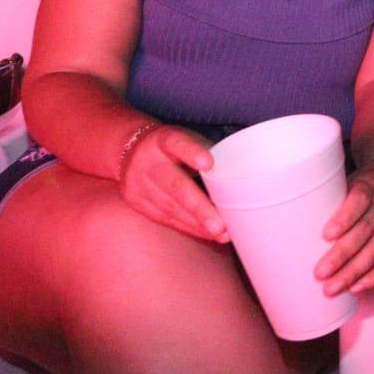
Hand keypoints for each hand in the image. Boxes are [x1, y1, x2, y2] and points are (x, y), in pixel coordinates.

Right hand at [117, 125, 227, 241]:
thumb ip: (207, 151)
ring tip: (222, 234)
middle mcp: (149, 161)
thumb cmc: (173, 146)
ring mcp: (138, 183)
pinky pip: (165, 218)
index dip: (192, 153)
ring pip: (170, 208)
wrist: (128, 149)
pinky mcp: (136, 202)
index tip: (209, 164)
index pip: (178, 143)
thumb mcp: (185, 139)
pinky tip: (206, 233)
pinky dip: (188, 227)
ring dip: (198, 224)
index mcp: (164, 140)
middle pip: (175, 186)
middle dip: (199, 208)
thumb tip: (245, 171)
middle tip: (220, 226)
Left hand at [315, 166, 373, 295]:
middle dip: (342, 254)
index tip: (326, 235)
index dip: (344, 218)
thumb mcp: (350, 181)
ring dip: (354, 272)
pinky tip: (356, 287)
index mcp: (370, 186)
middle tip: (320, 273)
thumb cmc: (366, 184)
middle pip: (366, 231)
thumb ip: (332, 202)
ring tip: (332, 288)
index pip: (359, 200)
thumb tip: (294, 228)